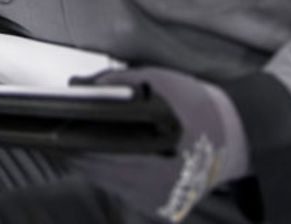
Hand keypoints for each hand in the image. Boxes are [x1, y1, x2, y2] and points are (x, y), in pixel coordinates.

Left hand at [71, 67, 248, 221]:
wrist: (236, 137)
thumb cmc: (198, 107)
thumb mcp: (162, 82)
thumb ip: (121, 82)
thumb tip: (85, 86)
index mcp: (157, 151)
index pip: (99, 154)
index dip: (72, 145)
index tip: (54, 135)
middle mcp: (158, 182)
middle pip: (100, 172)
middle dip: (77, 155)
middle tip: (58, 140)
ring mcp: (161, 199)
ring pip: (111, 184)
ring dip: (92, 166)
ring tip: (75, 146)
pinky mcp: (163, 207)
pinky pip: (126, 193)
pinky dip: (112, 177)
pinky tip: (104, 160)